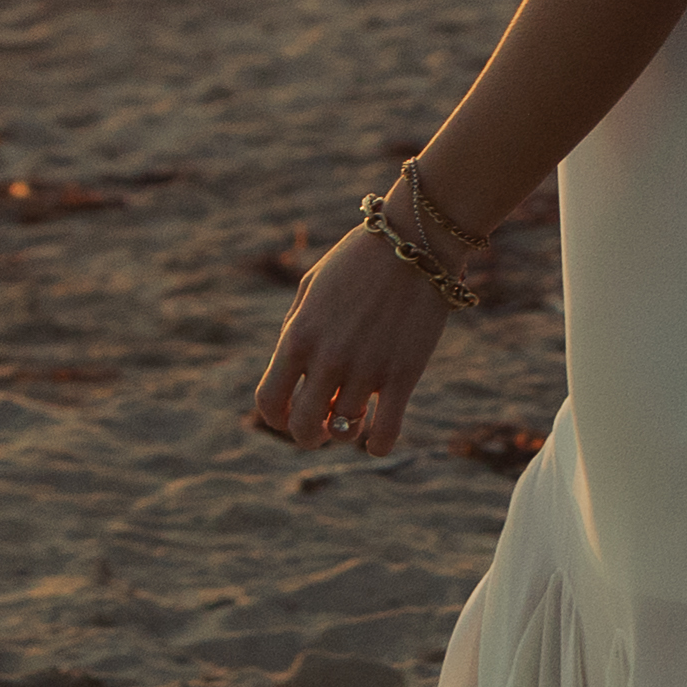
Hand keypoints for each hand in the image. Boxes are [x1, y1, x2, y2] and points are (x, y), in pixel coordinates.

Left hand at [247, 226, 451, 453]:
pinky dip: (378, 445)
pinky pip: (386, 432)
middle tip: (321, 427)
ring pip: (345, 431)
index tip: (289, 416)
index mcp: (298, 335)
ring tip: (352, 420)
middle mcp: (328, 358)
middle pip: (304, 426)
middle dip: (308, 435)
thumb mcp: (312, 287)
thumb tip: (293, 374)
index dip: (276, 419)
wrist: (416, 240)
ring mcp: (367, 369)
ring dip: (345, 432)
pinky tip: (377, 441)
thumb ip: (296, 330)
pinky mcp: (404, 374)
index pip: (270, 401)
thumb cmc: (360, 259)